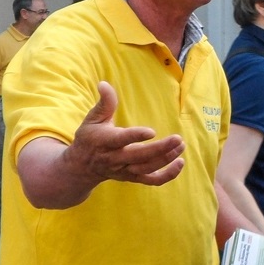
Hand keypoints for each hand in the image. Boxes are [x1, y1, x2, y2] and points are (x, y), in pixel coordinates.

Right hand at [63, 81, 185, 186]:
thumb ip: (104, 103)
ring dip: (167, 159)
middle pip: (140, 157)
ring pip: (148, 168)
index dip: (135, 136)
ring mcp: (125, 170)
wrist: (82, 167)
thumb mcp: (92, 119)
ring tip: (181, 145)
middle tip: (178, 139)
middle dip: (160, 149)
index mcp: (104, 142)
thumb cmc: (90, 138)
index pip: (121, 140)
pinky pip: (152, 181)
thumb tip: (104, 84)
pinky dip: (168, 175)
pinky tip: (180, 163)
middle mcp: (115, 159)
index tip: (152, 131)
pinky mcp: (133, 178)